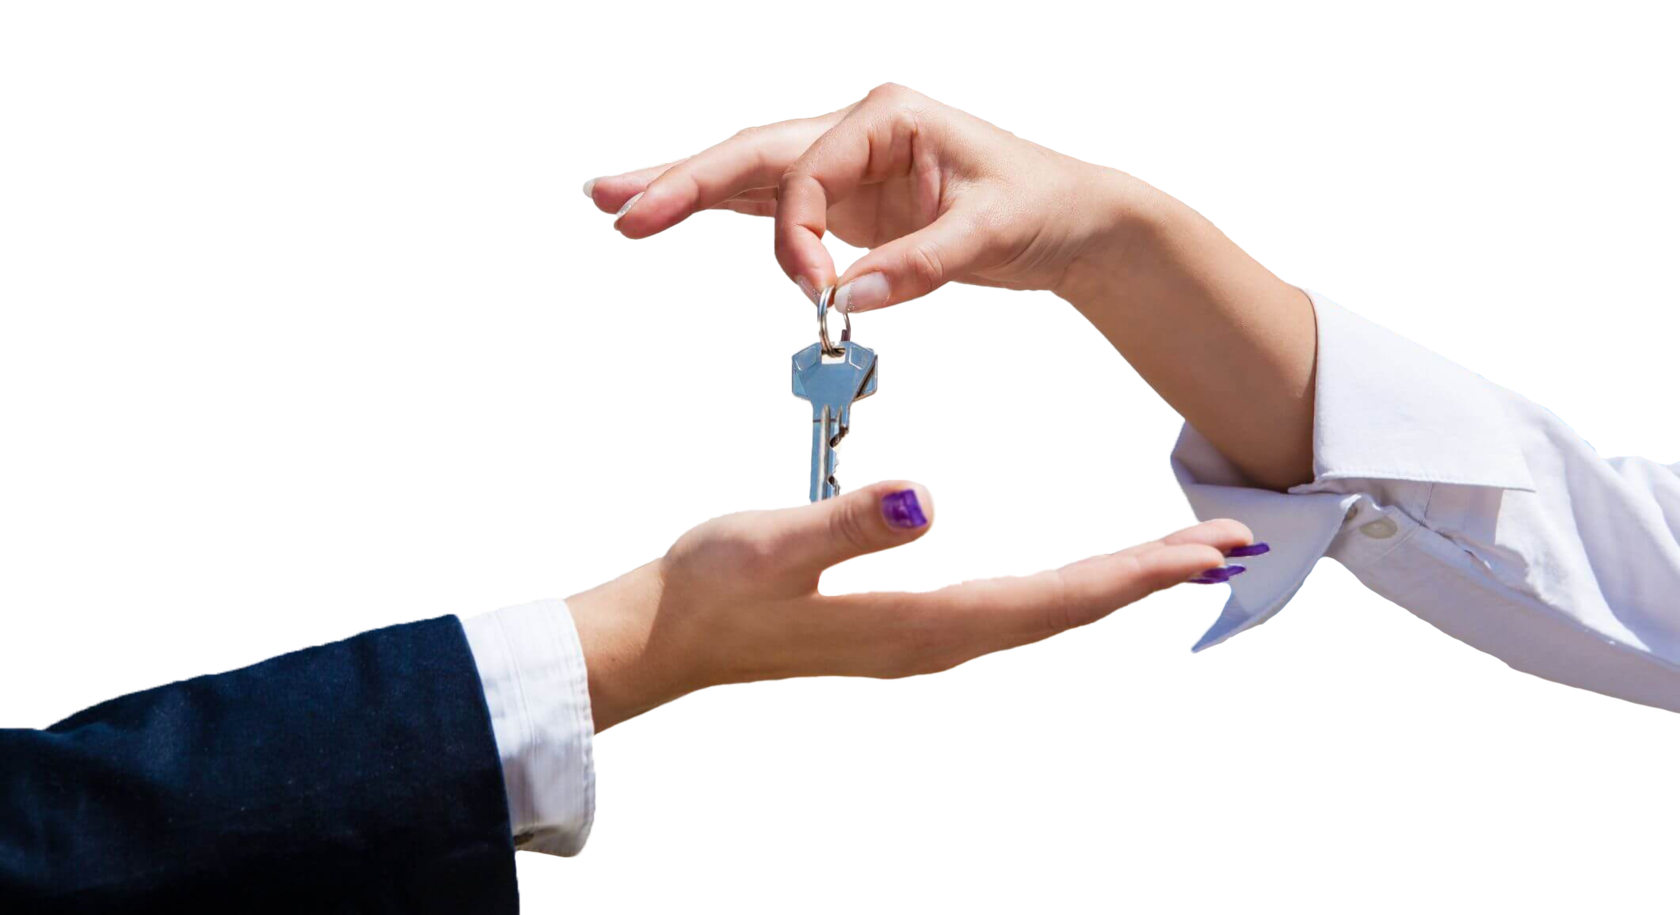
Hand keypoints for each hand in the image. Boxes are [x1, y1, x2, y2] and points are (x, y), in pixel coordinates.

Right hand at [565, 479, 1256, 732]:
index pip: (1048, 598)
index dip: (1131, 572)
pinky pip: (1007, 607)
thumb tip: (923, 502)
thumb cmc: (706, 591)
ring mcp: (918, 638)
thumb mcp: (767, 546)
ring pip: (1040, 611)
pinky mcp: (901, 626)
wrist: (659, 639)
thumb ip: (845, 524)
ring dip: (1112, 581)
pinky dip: (1063, 587)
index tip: (1207, 550)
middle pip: (1063, 608)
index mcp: (916, 626)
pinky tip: (1080, 573)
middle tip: (1231, 543)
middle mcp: (932, 642)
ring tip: (1179, 556)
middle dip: (1147, 575)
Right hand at [583, 82, 1145, 313]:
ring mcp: (844, 168)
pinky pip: (769, 206)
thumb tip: (848, 299)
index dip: (798, 236)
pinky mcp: (845, 206)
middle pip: (753, 156)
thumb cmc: (1043, 208)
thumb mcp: (991, 234)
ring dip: (681, 189)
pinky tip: (665, 210)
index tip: (817, 293)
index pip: (809, 174)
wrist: (1073, 222)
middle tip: (619, 208)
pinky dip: (718, 211)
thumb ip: (919, 266)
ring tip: (612, 200)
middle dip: (684, 182)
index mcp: (888, 120)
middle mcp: (856, 135)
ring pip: (748, 177)